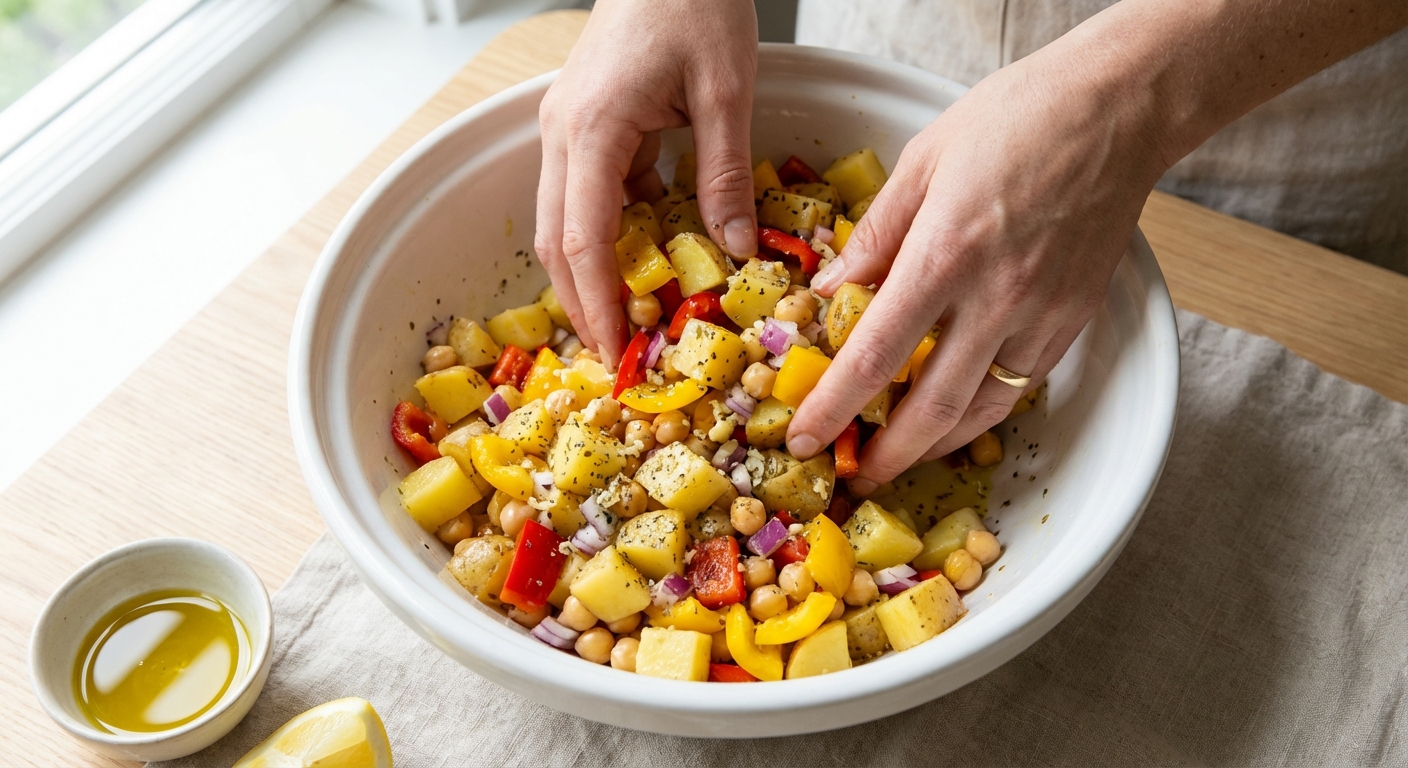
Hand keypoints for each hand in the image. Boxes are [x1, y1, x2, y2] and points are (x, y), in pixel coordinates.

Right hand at [535, 0, 758, 366]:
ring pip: (566, 222)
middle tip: (621, 358)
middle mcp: (564, 134)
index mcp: (594, 129)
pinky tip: (646, 262)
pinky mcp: (584, 125)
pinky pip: (587, 196)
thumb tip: (734, 249)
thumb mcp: (725, 91)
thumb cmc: (693, 2)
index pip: (585, 240)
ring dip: (592, 275)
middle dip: (586, 305)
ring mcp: (567, 129)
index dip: (600, 304)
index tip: (622, 352)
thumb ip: (725, 174)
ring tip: (632, 321)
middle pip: (559, 242)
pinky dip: (609, 236)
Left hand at [786, 46, 1169, 494]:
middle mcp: (995, 298)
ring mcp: (1041, 316)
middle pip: (930, 407)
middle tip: (850, 474)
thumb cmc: (1017, 118)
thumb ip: (874, 235)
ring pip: (980, 411)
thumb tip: (833, 290)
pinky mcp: (1072, 321)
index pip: (875, 355)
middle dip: (884, 455)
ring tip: (896, 457)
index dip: (834, 408)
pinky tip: (953, 419)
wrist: (1118, 109)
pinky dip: (980, 415)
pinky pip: (1018, 387)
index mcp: (944, 254)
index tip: (805, 437)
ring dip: (933, 446)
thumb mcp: (922, 161)